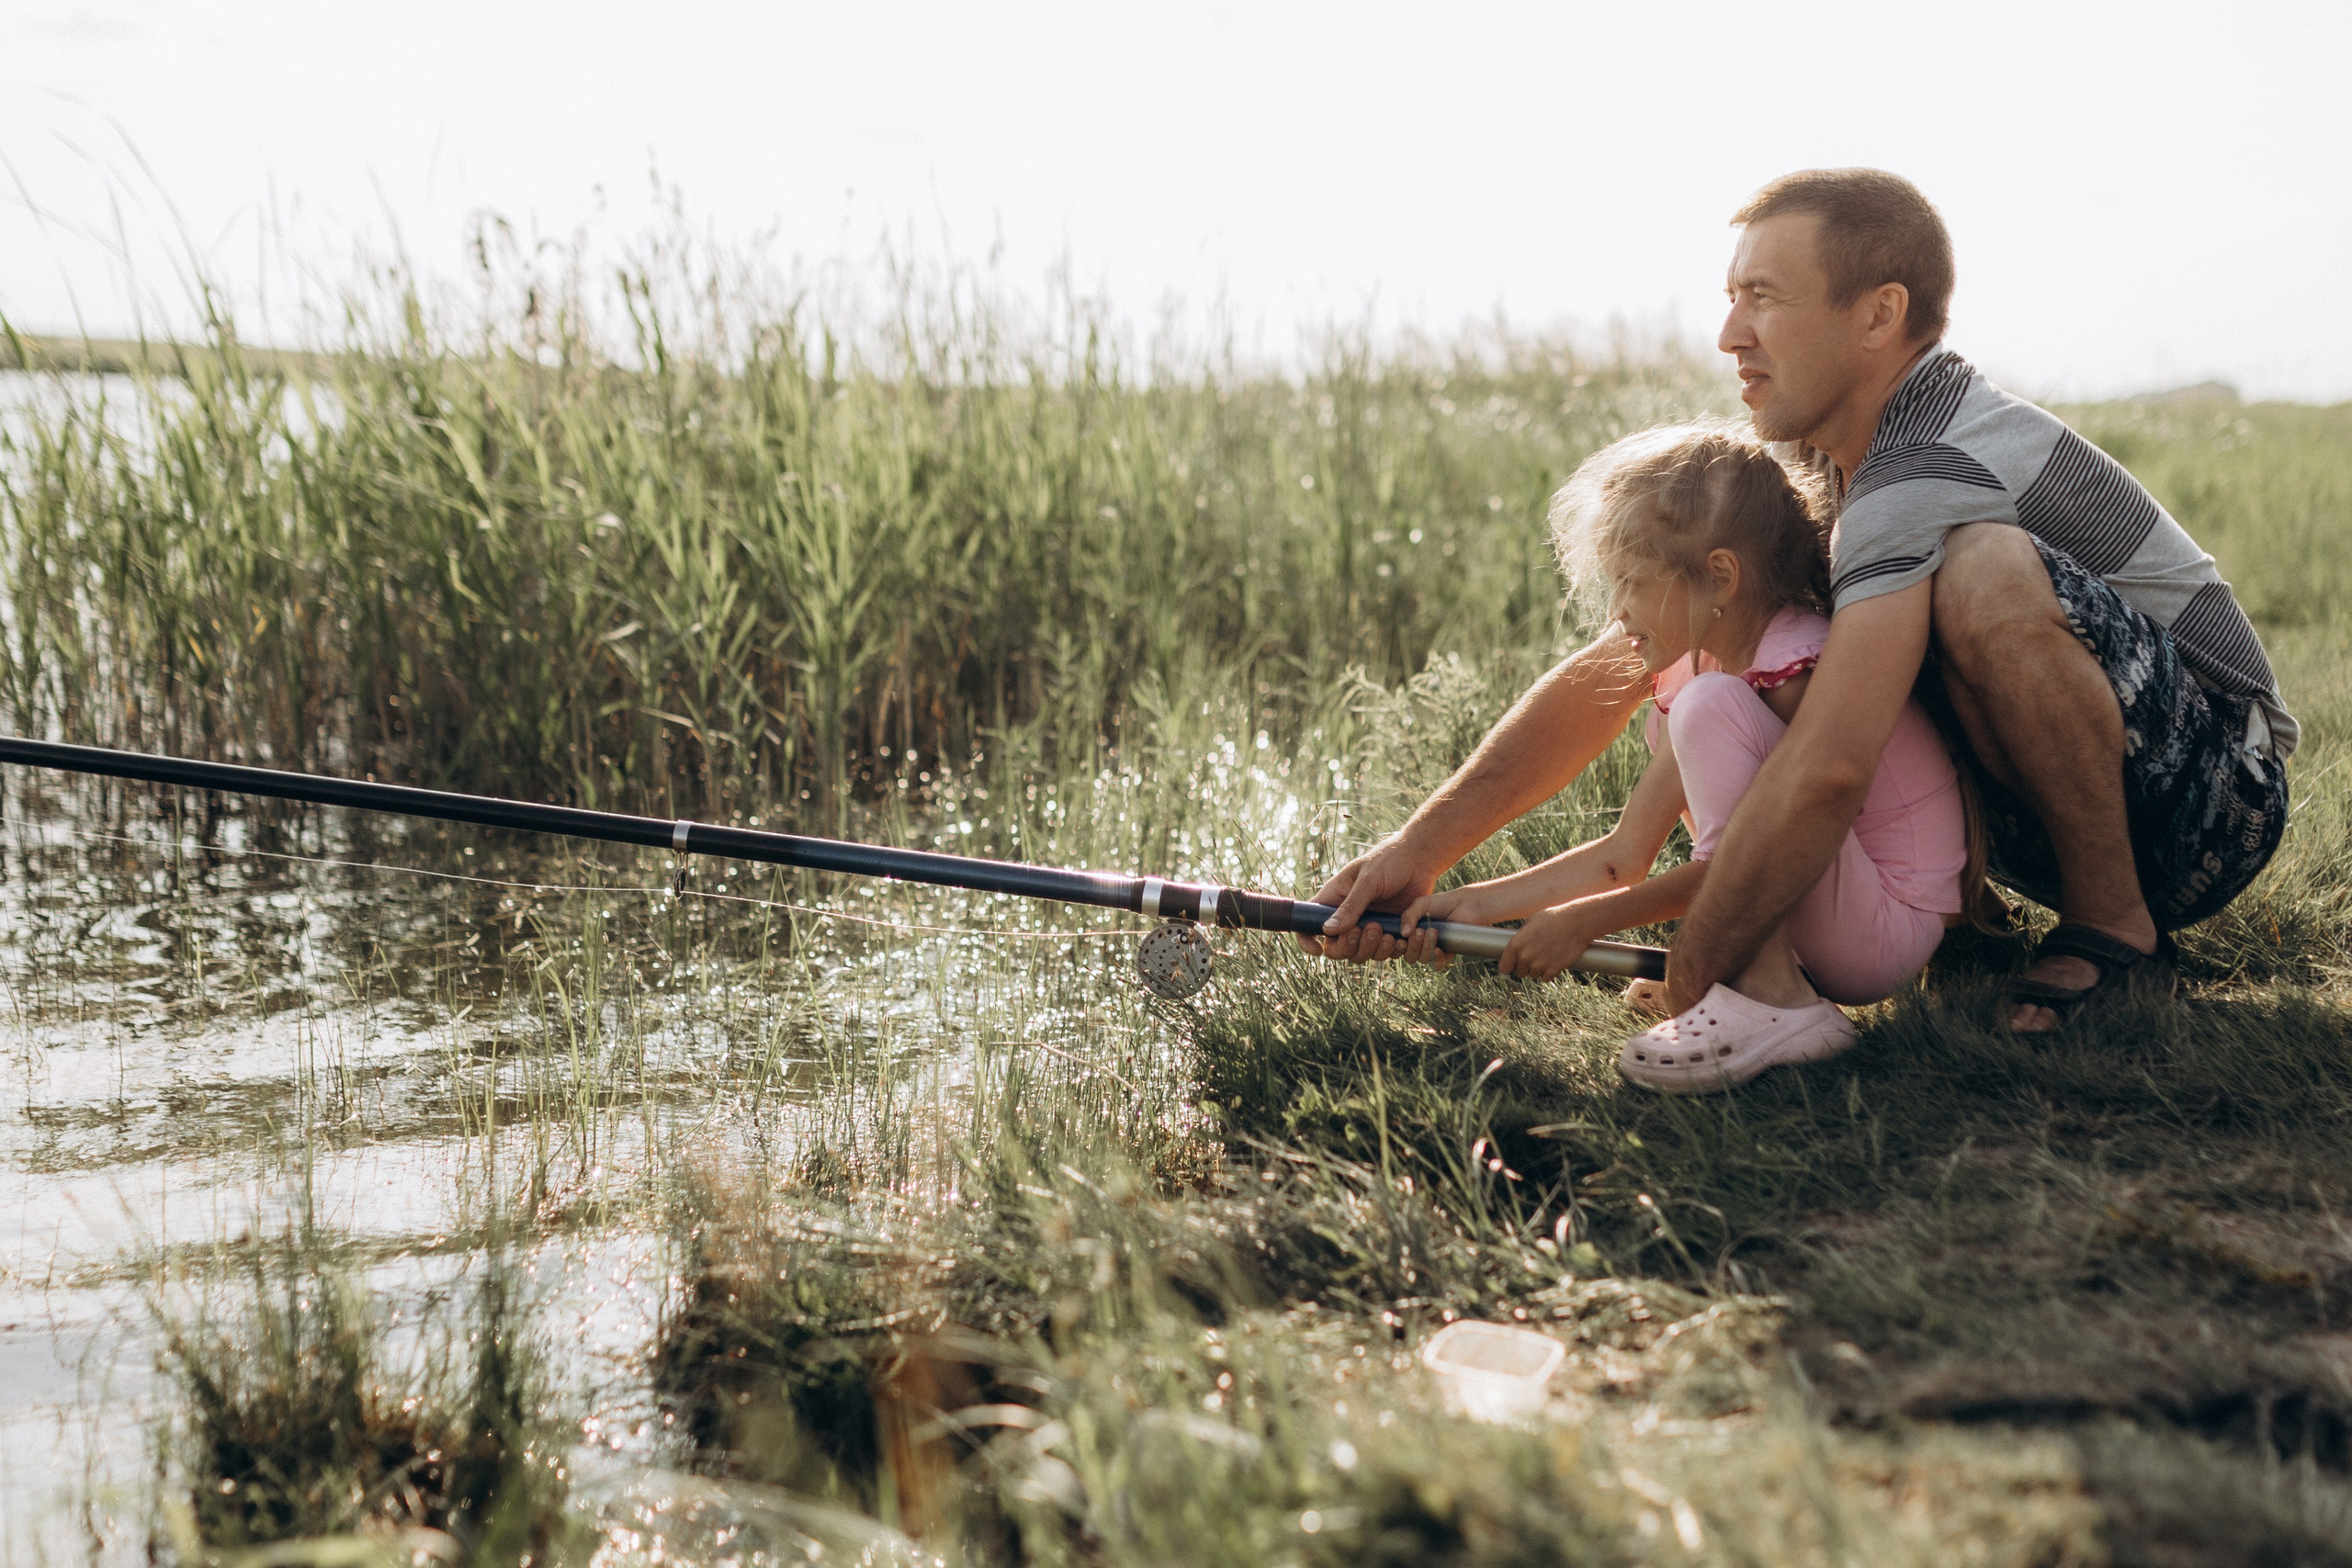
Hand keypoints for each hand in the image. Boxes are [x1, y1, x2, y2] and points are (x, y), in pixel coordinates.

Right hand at [1299, 839, 1438, 962]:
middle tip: (1371, 927)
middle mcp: (1347, 917)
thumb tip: (1327, 930)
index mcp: (1334, 900)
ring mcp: (1367, 927)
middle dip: (1350, 946)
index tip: (1318, 951)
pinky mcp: (1388, 932)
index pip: (1308, 925)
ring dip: (1372, 949)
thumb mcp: (1368, 881)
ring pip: (1360, 954)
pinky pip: (1384, 953)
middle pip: (1336, 948)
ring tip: (1387, 932)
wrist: (1420, 859)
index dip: (1307, 941)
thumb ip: (1350, 906)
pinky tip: (1402, 936)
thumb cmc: (1389, 861)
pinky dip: (1391, 950)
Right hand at [1393, 886, 1490, 967]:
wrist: (1466, 905)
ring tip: (1433, 931)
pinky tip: (1438, 948)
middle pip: (1408, 955)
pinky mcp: (1447, 953)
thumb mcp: (1422, 904)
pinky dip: (1436, 958)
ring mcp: (1432, 949)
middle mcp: (1418, 942)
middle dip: (1412, 946)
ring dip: (1425, 948)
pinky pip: (1437, 964)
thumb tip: (1403, 933)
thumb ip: (1409, 915)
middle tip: (1420, 931)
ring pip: (1421, 959)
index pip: (1395, 946)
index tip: (1396, 938)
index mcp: (1409, 931)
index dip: (1393, 946)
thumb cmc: (1443, 902)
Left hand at [1497, 898, 1617, 981]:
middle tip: (1536, 955)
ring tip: (1548, 954)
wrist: (1577, 922)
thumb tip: (1515, 946)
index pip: (1503, 967)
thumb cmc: (1554, 918)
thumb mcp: (1532, 922)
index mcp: (1516, 944)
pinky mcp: (1553, 970)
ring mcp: (1539, 965)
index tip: (1513, 965)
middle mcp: (1525, 957)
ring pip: (1533, 975)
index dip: (1509, 966)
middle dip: (1526, 966)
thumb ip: (1521, 936)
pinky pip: (1546, 978)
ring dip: (1539, 968)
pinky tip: (1554, 960)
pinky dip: (1550, 972)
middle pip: (1519, 973)